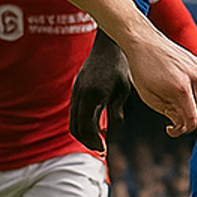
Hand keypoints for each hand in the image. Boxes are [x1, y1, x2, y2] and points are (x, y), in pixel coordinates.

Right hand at [70, 31, 131, 150]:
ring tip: (97, 141)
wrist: (106, 47)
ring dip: (83, 133)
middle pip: (76, 127)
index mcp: (92, 96)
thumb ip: (117, 109)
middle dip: (87, 141)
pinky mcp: (76, 90)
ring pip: (73, 121)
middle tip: (100, 150)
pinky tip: (95, 126)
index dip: (93, 141)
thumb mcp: (122, 89)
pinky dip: (82, 123)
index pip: (87, 126)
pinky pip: (75, 112)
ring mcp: (76, 92)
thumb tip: (116, 127)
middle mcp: (80, 95)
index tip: (103, 149)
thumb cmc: (118, 67)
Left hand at [117, 27, 196, 138]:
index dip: (182, 130)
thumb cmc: (142, 70)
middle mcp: (196, 80)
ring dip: (190, 107)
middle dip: (186, 120)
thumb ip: (169, 113)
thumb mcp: (149, 97)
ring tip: (170, 99)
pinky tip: (178, 89)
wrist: (144, 42)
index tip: (169, 128)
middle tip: (170, 118)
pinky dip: (194, 95)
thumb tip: (183, 124)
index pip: (194, 121)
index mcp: (181, 89)